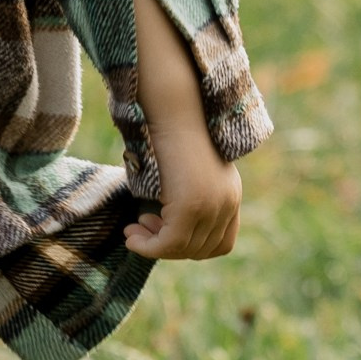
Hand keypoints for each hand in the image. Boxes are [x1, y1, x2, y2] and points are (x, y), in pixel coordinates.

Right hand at [124, 0, 242, 259]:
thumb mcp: (189, 170)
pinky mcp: (191, 207)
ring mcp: (211, 206)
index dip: (192, 247)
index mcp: (231, 196)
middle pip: (200, 251)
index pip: (221, 245)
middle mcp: (226, 204)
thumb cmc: (175, 131)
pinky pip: (168, 244)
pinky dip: (147, 246)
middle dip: (169, 247)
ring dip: (154, 246)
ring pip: (182, 249)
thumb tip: (165, 220)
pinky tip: (130, 234)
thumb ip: (189, 196)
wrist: (175, 108)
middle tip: (142, 226)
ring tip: (132, 230)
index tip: (163, 230)